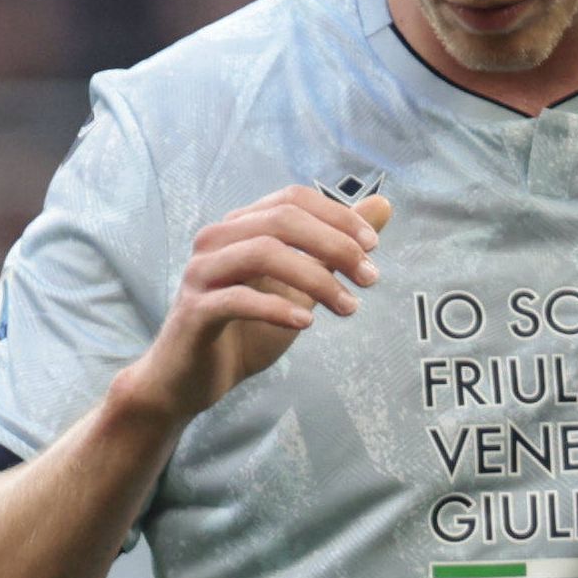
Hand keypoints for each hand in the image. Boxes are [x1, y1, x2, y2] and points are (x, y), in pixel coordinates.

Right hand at [113, 186, 387, 425]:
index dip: (339, 216)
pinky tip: (307, 323)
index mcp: (241, 227)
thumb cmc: (249, 328)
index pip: (293, 199)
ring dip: (315, 278)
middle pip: (282, 220)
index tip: (373, 247)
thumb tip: (384, 204)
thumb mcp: (304, 285)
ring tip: (349, 307)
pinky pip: (237, 298)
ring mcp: (201, 273)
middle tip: (370, 278)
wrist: (193, 378)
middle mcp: (217, 240)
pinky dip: (277, 308)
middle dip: (335, 245)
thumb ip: (337, 246)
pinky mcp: (194, 310)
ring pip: (261, 252)